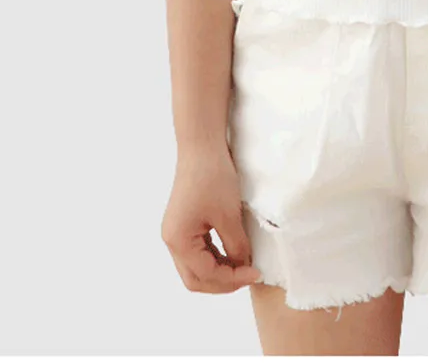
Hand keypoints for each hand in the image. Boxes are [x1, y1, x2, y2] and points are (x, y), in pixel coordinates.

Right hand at [162, 147, 262, 292]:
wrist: (202, 146)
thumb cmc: (213, 177)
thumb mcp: (229, 216)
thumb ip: (236, 247)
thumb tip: (244, 266)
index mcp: (178, 241)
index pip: (206, 275)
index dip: (232, 278)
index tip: (255, 272)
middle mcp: (172, 240)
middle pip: (195, 278)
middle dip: (223, 282)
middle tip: (248, 275)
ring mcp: (176, 233)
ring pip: (196, 267)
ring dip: (219, 271)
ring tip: (243, 265)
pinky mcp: (184, 224)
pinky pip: (198, 252)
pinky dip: (215, 257)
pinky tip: (233, 253)